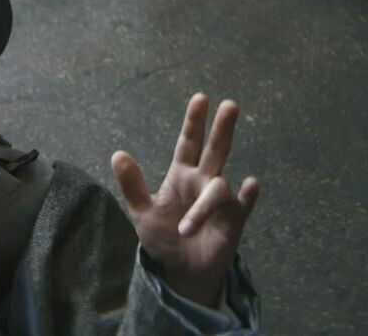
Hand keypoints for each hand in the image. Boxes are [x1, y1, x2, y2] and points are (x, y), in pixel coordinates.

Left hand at [110, 94, 259, 306]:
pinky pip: (243, 205)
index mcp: (181, 175)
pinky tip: (250, 184)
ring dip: (203, 207)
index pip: (188, 143)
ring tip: (185, 231)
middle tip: (230, 104)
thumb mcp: (141, 211)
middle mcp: (203, 182)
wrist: (181, 269)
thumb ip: (131, 184)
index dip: (194, 122)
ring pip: (218, 188)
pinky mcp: (233, 221)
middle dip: (221, 129)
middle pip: (215, 150)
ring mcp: (220, 201)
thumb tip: (117, 154)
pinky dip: (248, 195)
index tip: (201, 98)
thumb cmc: (163, 236)